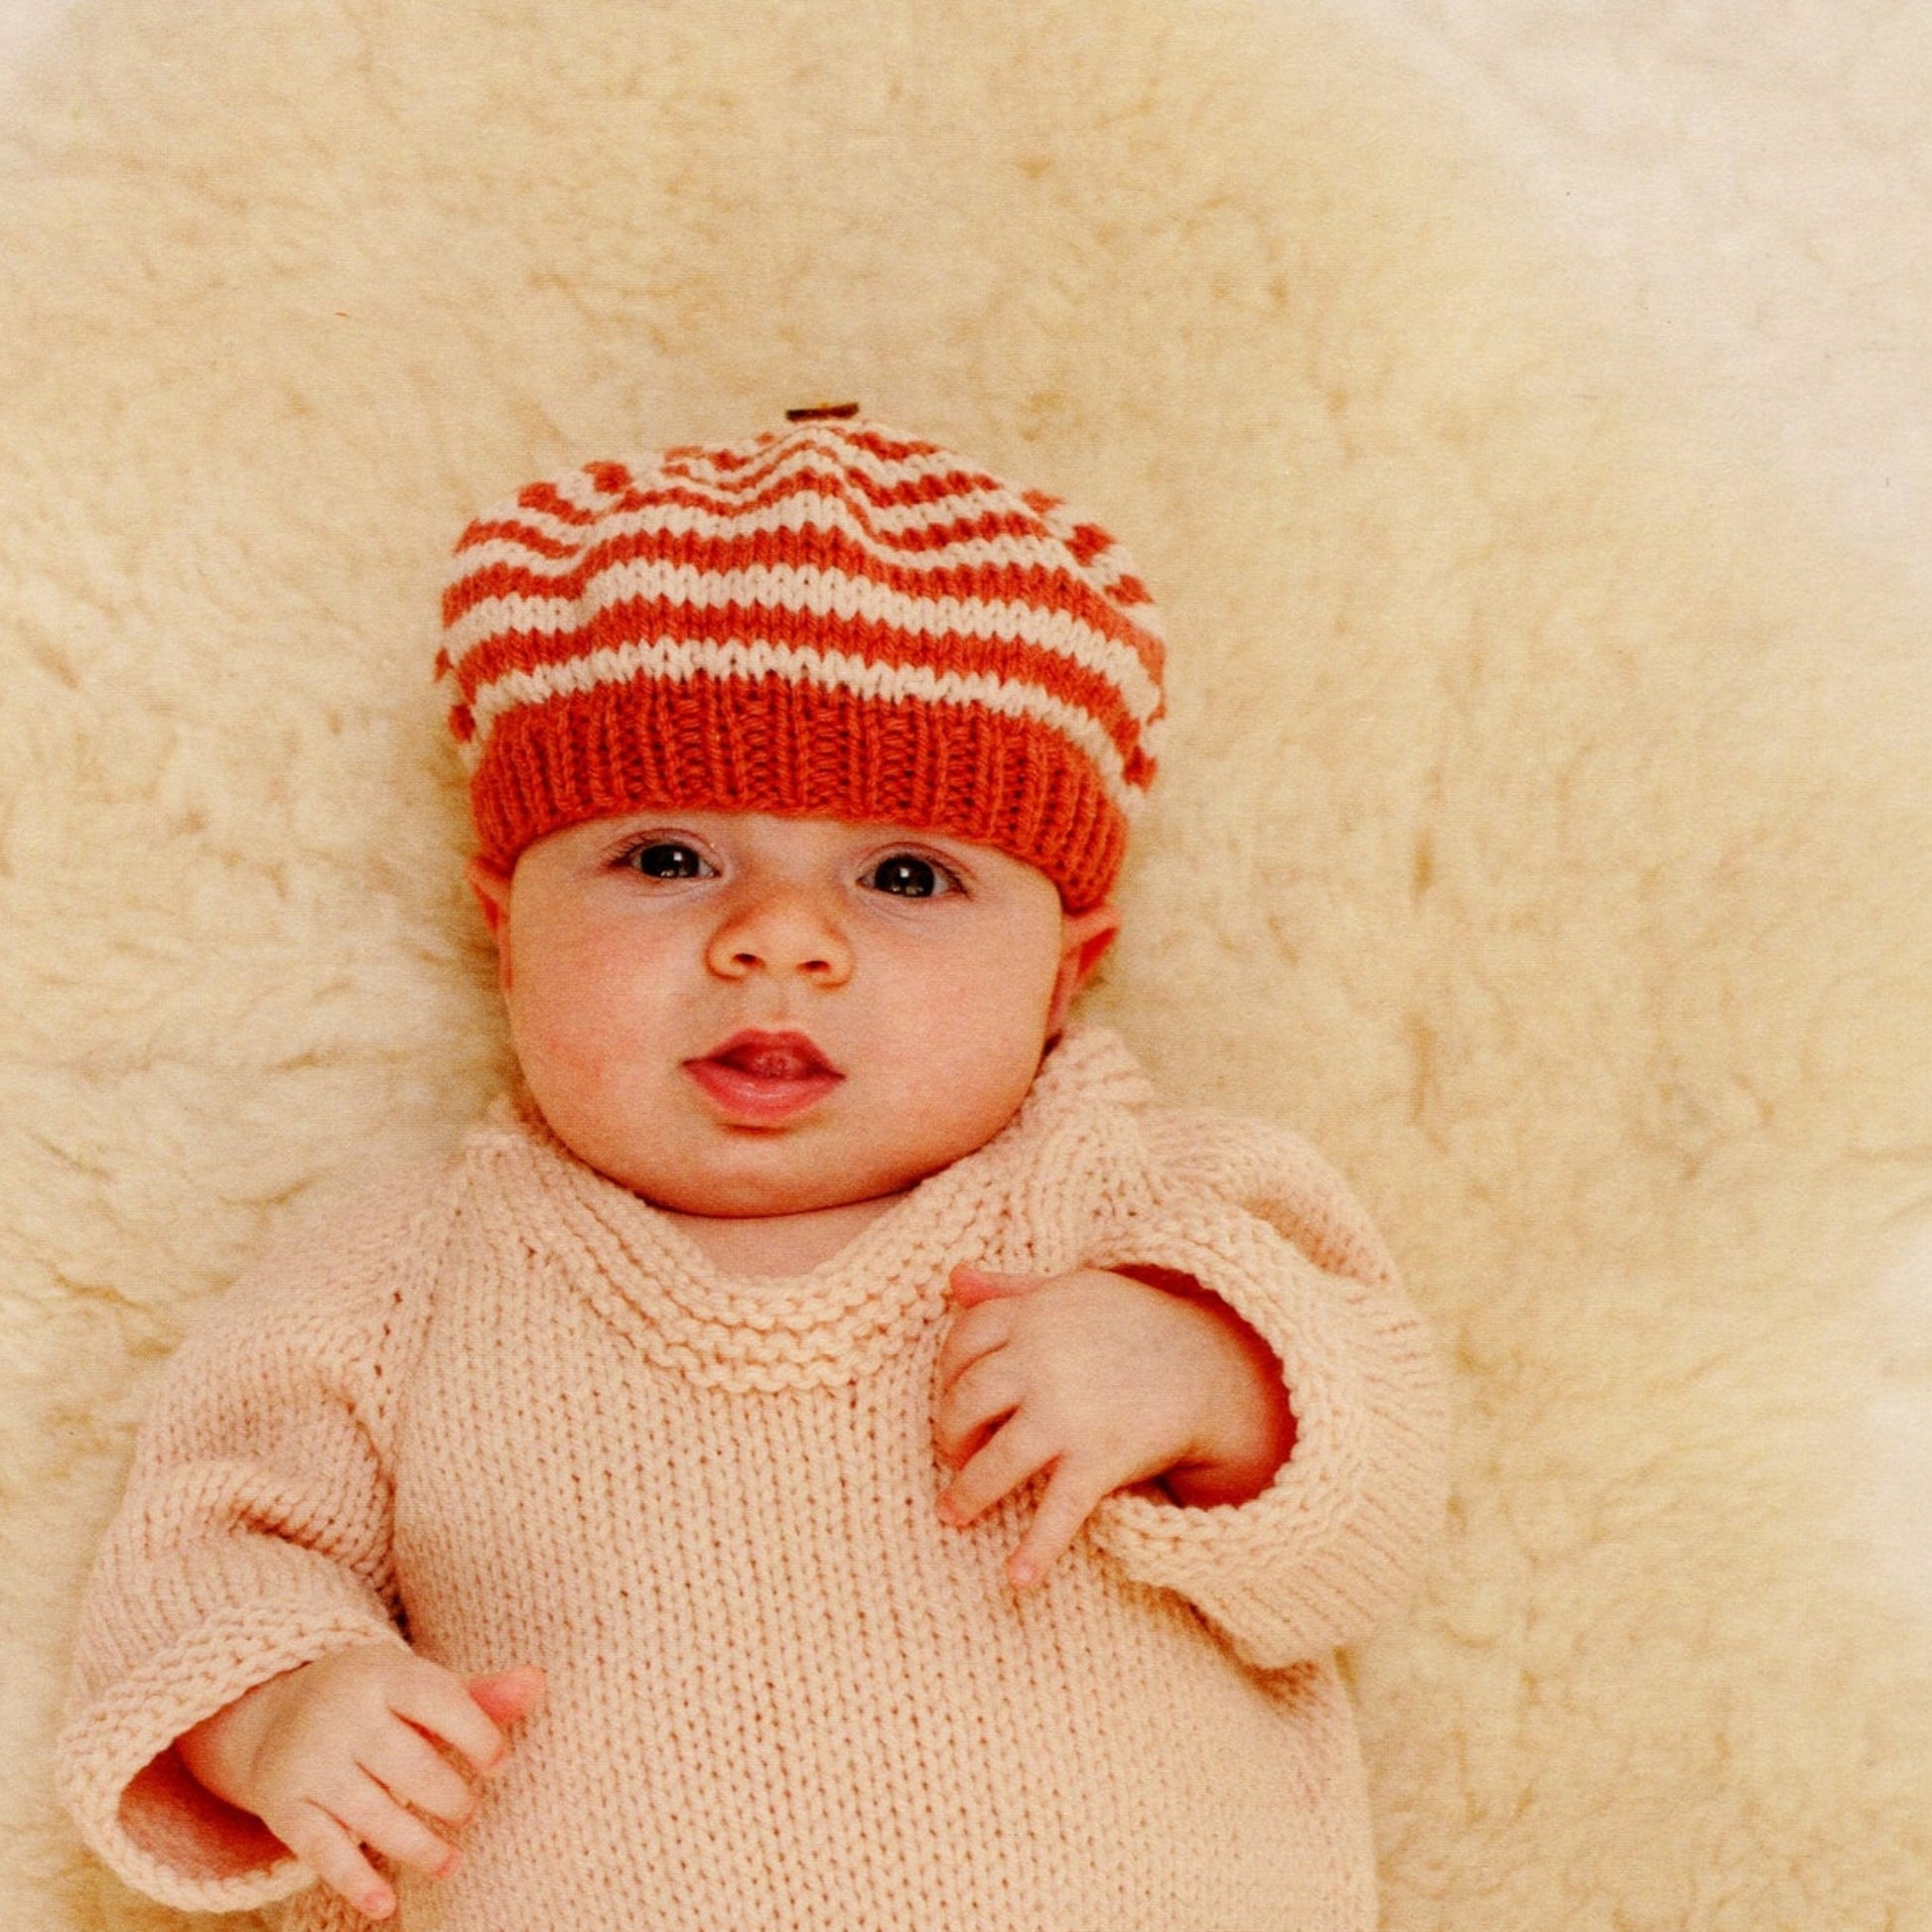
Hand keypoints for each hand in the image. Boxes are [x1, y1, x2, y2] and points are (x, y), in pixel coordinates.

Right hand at [177, 1643, 544, 1920]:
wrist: (276, 1710)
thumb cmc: (378, 1702)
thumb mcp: (420, 1688)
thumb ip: (480, 1695)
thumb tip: (538, 1683)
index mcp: (383, 1674)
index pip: (439, 1700)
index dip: (477, 1734)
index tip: (500, 1766)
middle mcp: (342, 1714)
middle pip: (405, 1763)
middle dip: (446, 1796)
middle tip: (469, 1813)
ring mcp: (310, 1761)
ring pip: (369, 1813)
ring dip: (417, 1846)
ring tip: (452, 1863)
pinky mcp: (285, 1805)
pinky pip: (321, 1849)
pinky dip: (354, 1881)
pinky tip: (386, 1904)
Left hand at [933, 1264, 1294, 1589]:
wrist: (1210, 1364)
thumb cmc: (1131, 1324)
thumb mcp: (1072, 1292)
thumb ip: (1011, 1288)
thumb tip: (954, 1277)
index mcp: (1035, 1314)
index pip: (963, 1340)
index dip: (948, 1374)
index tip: (954, 1398)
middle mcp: (1044, 1361)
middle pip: (967, 1399)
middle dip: (950, 1433)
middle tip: (955, 1455)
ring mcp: (1071, 1412)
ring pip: (997, 1459)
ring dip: (968, 1492)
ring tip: (953, 1513)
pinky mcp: (1102, 1457)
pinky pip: (1060, 1509)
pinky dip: (1038, 1548)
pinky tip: (1018, 1580)